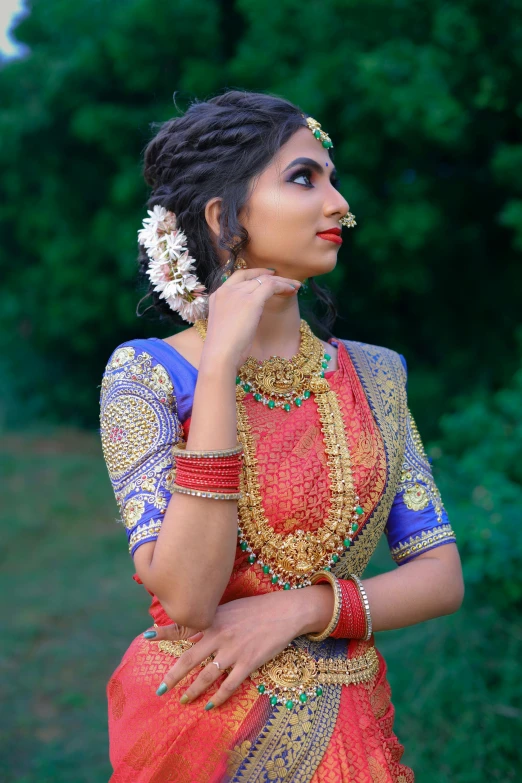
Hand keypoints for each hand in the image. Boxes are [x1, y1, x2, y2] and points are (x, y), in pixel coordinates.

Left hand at [146, 590, 306, 708]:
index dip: (164, 632)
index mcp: (213, 620)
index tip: (146, 637)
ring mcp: (233, 650)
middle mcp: (219, 635)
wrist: (284, 611)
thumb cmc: (256, 608)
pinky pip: (229, 685)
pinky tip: (210, 705)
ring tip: (182, 701)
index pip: (184, 626)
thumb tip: (194, 627)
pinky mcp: (248, 662)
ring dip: (193, 690)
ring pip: (206, 676)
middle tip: (160, 690)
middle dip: (173, 676)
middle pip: (189, 659)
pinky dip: (218, 697)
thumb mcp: (230, 608)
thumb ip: (212, 619)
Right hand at [201, 267, 302, 370]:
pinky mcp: (251, 301)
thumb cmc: (224, 348)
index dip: (255, 273)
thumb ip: (239, 313)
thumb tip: (257, 312)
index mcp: (218, 295)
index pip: (239, 276)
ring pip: (265, 280)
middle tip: (288, 281)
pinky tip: (292, 291)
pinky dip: (283, 286)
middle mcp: (226, 290)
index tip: (269, 275)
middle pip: (254, 277)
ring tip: (296, 286)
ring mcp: (238, 294)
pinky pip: (271, 286)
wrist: (220, 355)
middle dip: (273, 278)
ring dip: (282, 282)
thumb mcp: (229, 324)